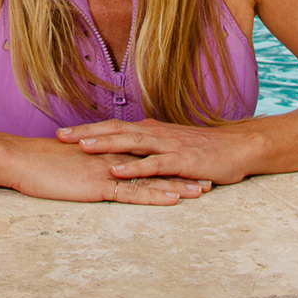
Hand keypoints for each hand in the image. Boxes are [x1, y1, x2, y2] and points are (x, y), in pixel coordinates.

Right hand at [4, 137, 211, 204]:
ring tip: (203, 190)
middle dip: (183, 172)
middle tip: (209, 176)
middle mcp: (114, 157)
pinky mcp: (100, 186)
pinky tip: (173, 199)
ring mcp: (109, 171)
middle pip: (156, 165)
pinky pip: (133, 193)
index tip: (190, 164)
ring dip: (178, 185)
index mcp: (108, 151)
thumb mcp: (71, 161)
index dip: (168, 160)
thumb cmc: (41, 161)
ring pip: (151, 179)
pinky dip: (155, 196)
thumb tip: (99, 167)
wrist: (22, 158)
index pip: (145, 155)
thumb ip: (89, 162)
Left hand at [57, 119, 258, 185]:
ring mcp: (167, 146)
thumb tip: (126, 148)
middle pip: (115, 130)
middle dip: (86, 132)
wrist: (237, 148)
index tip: (62, 132)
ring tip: (82, 146)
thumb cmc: (203, 149)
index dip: (88, 129)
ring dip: (105, 144)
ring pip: (131, 143)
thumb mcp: (170, 144)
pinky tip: (117, 170)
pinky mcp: (180, 161)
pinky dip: (134, 167)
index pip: (113, 126)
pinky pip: (153, 164)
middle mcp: (155, 134)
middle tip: (59, 135)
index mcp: (150, 130)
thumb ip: (148, 146)